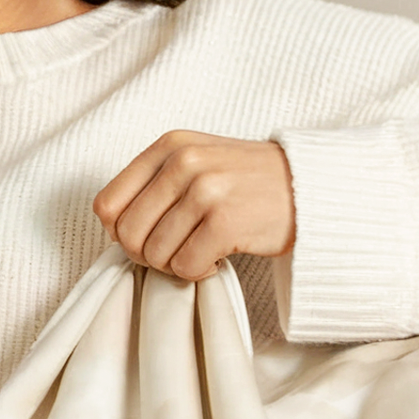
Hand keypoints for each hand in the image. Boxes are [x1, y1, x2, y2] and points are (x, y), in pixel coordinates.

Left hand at [94, 131, 295, 280]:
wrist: (311, 186)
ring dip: (177, 264)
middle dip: (148, 255)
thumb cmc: (248, 183)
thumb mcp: (197, 164)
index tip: (148, 237)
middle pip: (127, 235)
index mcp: (168, 146)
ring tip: (203, 249)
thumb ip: (155, 186)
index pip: (106, 204)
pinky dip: (199, 272)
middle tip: (179, 250)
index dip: (120, 233)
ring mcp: (205, 190)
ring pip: (155, 255)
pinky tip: (219, 257)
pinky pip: (185, 267)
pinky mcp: (225, 221)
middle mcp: (183, 163)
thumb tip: (114, 229)